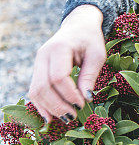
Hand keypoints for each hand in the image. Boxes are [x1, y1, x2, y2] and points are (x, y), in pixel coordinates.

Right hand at [28, 5, 105, 122]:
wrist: (78, 26)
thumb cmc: (90, 40)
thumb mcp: (97, 55)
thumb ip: (90, 76)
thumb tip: (86, 99)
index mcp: (60, 47)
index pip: (59, 77)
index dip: (69, 94)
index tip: (82, 104)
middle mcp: (43, 55)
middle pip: (43, 86)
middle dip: (58, 105)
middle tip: (74, 116)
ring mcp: (37, 62)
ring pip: (35, 91)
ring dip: (49, 108)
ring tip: (65, 118)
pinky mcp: (37, 70)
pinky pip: (34, 91)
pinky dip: (42, 105)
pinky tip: (51, 117)